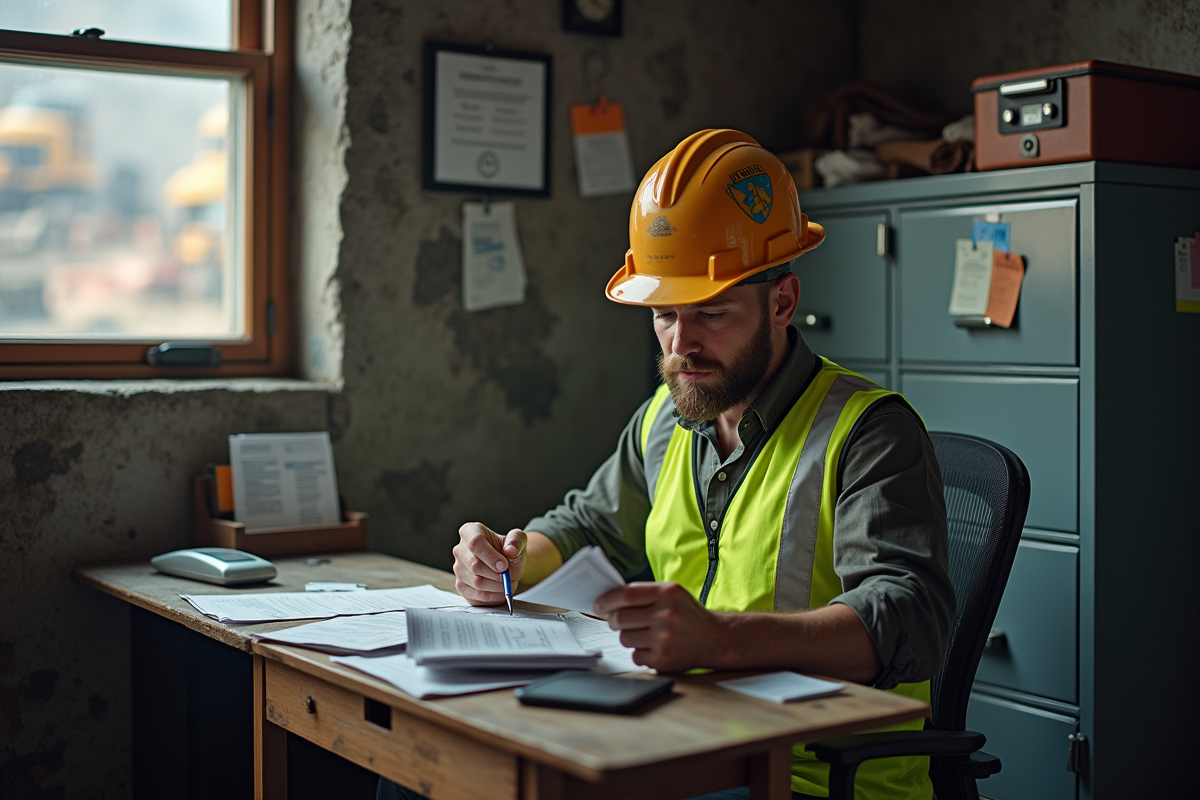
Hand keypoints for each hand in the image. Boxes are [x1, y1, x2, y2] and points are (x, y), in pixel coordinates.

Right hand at [452, 523, 526, 605]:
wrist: (507, 564)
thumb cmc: (509, 549)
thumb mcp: (518, 539)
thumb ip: (516, 541)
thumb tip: (510, 550)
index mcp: (470, 531)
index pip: (475, 543)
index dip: (491, 556)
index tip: (504, 565)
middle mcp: (460, 550)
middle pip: (475, 565)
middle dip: (496, 574)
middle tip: (509, 576)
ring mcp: (458, 569)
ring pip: (476, 582)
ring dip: (497, 586)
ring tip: (508, 583)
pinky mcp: (461, 586)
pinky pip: (476, 596)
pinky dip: (493, 596)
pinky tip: (501, 591)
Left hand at [594, 582, 723, 671]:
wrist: (714, 638)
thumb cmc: (687, 614)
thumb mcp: (672, 593)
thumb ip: (644, 594)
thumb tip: (608, 601)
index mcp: (668, 593)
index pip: (626, 595)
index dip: (607, 600)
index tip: (598, 605)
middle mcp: (667, 615)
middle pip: (620, 618)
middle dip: (613, 621)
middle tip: (617, 621)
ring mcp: (665, 639)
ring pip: (625, 638)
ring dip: (628, 636)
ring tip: (643, 634)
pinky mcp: (664, 660)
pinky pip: (635, 656)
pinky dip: (639, 652)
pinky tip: (653, 647)